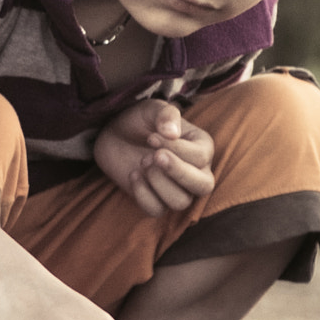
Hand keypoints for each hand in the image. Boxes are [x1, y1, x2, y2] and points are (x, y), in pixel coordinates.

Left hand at [94, 98, 215, 217]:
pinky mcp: (157, 201)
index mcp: (202, 147)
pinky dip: (143, 194)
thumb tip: (173, 133)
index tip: (151, 136)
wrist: (115, 135)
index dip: (176, 149)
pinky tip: (133, 174)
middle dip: (178, 173)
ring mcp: (177, 189)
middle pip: (204, 186)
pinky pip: (157, 210)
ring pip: (181, 202)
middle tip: (153, 156)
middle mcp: (196, 171)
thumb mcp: (151, 109)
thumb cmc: (139, 120)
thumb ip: (165, 114)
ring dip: (158, 183)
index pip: (201, 157)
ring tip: (142, 162)